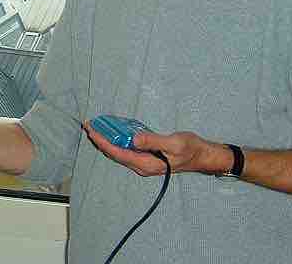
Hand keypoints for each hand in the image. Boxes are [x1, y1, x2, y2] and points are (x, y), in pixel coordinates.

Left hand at [82, 121, 226, 176]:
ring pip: (119, 151)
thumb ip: (152, 141)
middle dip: (100, 140)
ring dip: (107, 140)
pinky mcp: (146, 157)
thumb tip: (133, 139)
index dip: (102, 142)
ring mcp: (143, 162)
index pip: (117, 153)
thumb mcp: (173, 143)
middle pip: (114, 153)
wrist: (203, 155)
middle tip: (88, 125)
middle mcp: (141, 165)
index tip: (91, 130)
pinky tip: (113, 132)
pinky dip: (117, 140)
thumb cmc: (190, 149)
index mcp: (146, 164)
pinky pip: (127, 149)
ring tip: (96, 128)